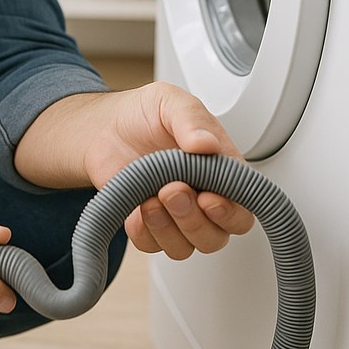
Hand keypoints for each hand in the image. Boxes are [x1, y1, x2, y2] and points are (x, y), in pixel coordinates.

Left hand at [87, 83, 254, 260]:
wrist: (105, 126)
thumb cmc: (145, 114)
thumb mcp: (170, 101)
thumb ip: (191, 120)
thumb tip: (207, 144)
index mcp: (221, 170)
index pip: (243, 207)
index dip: (230, 212)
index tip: (207, 198)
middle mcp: (203, 198)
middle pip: (217, 236)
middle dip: (195, 221)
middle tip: (172, 191)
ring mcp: (176, 215)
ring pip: (186, 247)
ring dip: (168, 229)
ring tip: (149, 200)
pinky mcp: (148, 225)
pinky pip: (153, 246)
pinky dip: (144, 233)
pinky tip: (136, 209)